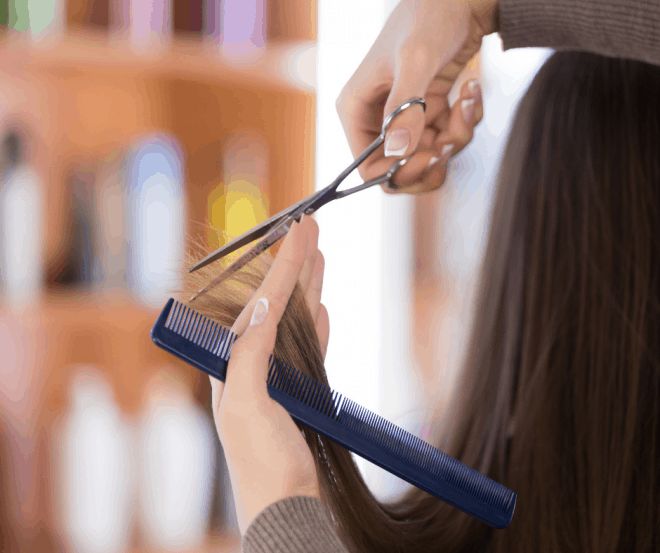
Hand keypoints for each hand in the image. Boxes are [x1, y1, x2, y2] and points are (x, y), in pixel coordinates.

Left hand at [209, 214, 329, 535]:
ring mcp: (275, 377)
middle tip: (310, 228)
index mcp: (232, 363)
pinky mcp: (296, 392)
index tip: (299, 234)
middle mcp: (250, 364)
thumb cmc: (261, 464)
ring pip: (294, 319)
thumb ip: (250, 354)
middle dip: (294, 265)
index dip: (281, 266)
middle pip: (277, 302)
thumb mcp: (246, 405)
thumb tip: (263, 307)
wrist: (286, 507)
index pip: (261, 302)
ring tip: (319, 255)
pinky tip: (320, 307)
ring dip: (307, 287)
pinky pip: (306, 347)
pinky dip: (314, 324)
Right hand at [336, 0, 498, 193]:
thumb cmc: (429, 16)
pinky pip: (447, 139)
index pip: (367, 166)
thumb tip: (397, 151)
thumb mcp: (415, 60)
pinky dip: (466, 121)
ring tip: (467, 100)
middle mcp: (376, 118)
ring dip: (456, 136)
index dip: (398, 172)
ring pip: (428, 157)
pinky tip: (470, 91)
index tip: (430, 157)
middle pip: (400, 170)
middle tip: (452, 141)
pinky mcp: (428, 114)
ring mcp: (404, 118)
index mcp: (356, 108)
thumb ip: (405, 108)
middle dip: (432, 158)